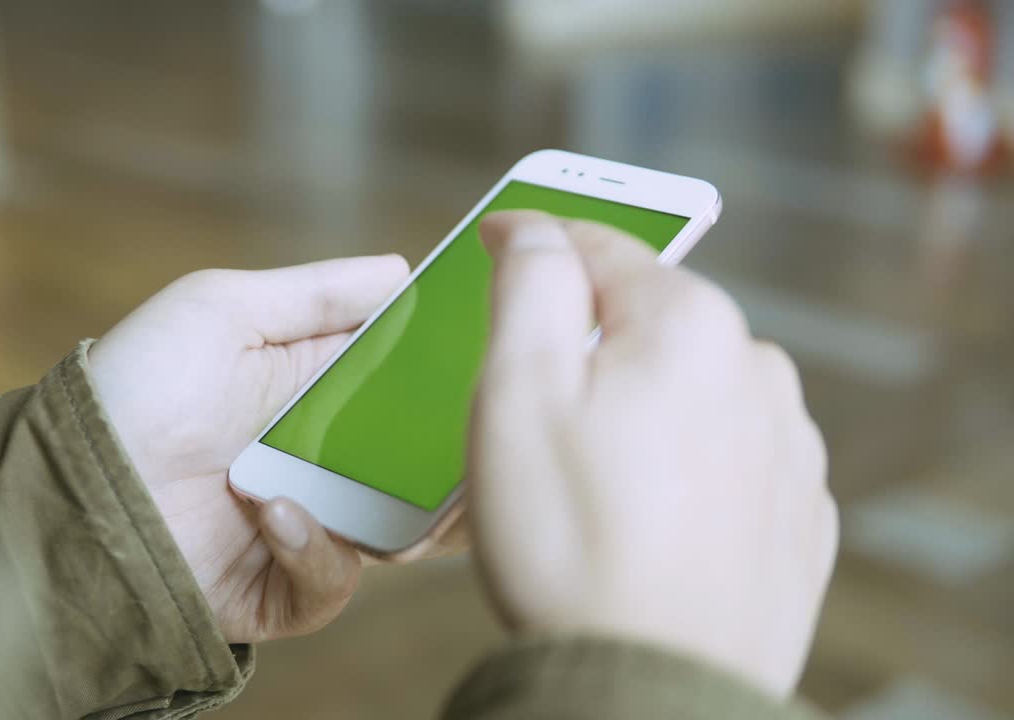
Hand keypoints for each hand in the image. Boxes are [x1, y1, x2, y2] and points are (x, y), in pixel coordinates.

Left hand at [89, 255, 461, 642]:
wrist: (73, 485)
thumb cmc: (139, 384)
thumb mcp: (222, 309)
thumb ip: (317, 293)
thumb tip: (402, 269)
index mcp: (316, 389)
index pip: (407, 384)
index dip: (447, 378)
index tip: (486, 364)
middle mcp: (320, 459)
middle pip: (419, 464)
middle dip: (450, 459)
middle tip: (464, 446)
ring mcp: (305, 525)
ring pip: (400, 533)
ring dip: (401, 513)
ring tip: (370, 488)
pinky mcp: (280, 588)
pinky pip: (333, 582)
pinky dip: (315, 552)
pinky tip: (274, 515)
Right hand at [468, 211, 837, 697]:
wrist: (651, 689)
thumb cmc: (570, 541)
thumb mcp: (515, 393)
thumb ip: (529, 284)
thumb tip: (533, 227)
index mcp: (688, 325)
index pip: (598, 247)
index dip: (534, 245)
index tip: (495, 247)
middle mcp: (758, 372)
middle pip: (648, 322)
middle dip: (587, 343)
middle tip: (530, 405)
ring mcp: (788, 448)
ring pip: (691, 390)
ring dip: (641, 406)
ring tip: (588, 478)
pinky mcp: (797, 516)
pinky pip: (725, 459)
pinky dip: (683, 466)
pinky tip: (643, 515)